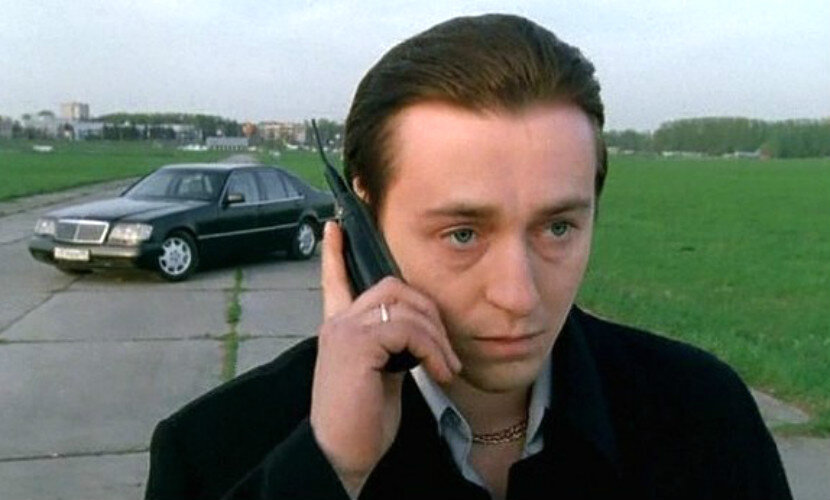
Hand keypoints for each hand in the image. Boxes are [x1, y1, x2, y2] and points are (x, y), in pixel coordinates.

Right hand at [310, 222, 460, 495]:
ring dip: (436, 336)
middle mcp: (337, 323)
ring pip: (404, 305)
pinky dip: (431, 348)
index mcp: (341, 329)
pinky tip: (438, 373)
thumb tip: (419, 331)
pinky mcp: (355, 344)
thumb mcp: (382, 374)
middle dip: (429, 311)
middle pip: (392, 287)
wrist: (346, 454)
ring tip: (447, 367)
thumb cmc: (365, 420)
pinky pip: (407, 328)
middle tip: (446, 350)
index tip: (336, 225)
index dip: (337, 253)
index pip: (335, 281)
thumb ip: (391, 345)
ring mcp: (343, 331)